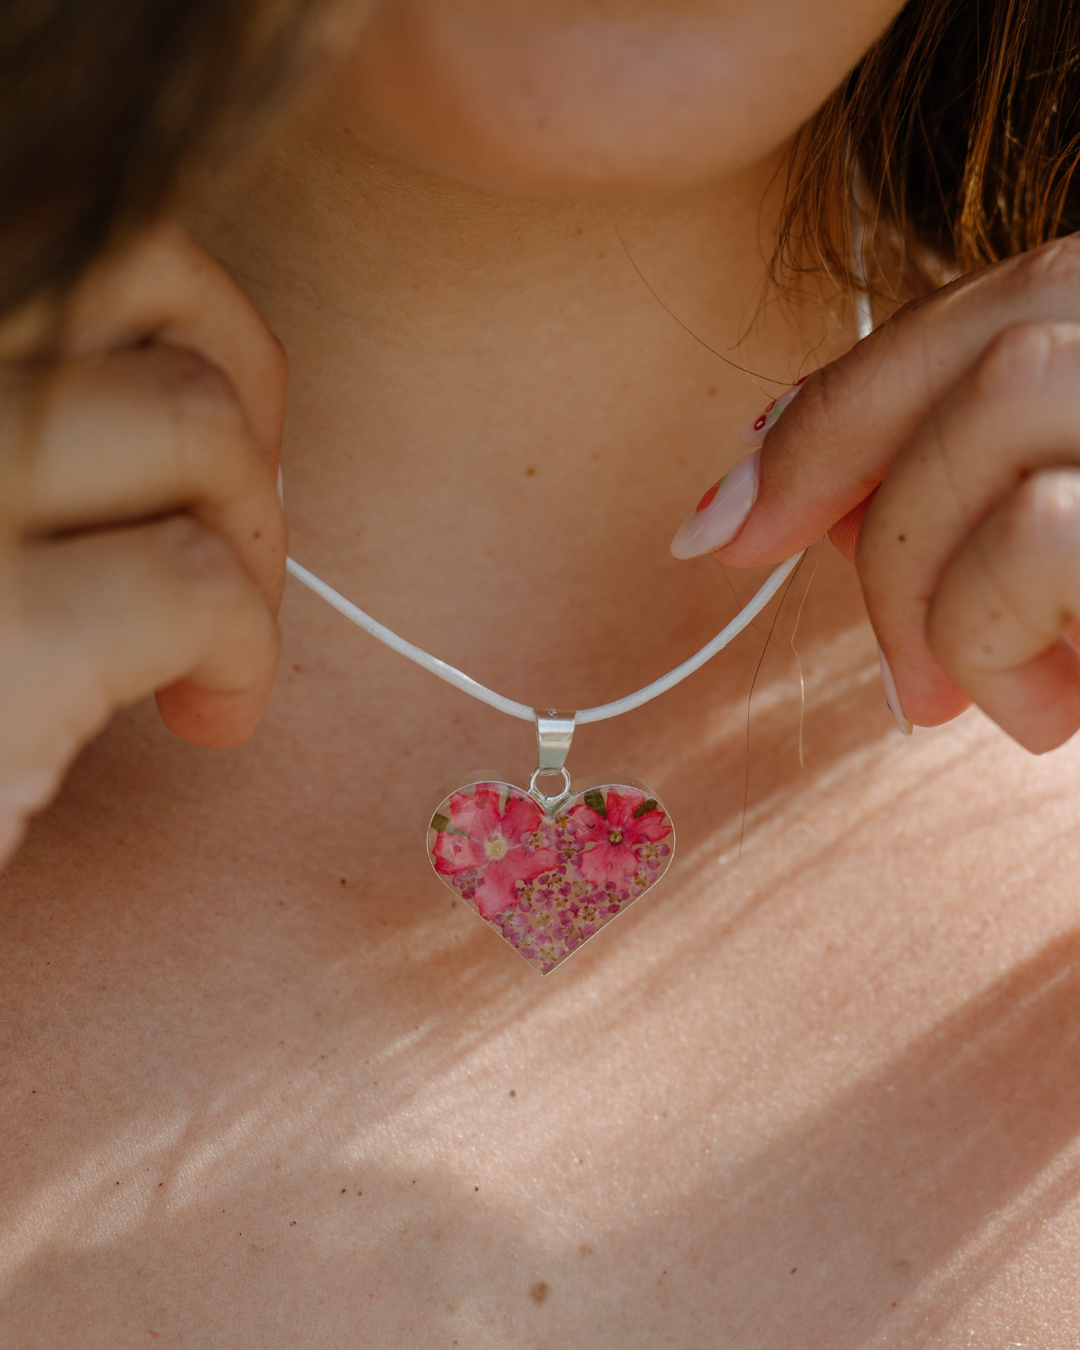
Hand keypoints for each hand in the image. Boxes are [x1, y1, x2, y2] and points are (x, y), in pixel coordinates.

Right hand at [0, 222, 286, 864]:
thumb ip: (26, 420)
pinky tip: (209, 720)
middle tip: (229, 524)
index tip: (195, 442)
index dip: (177, 313)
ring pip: (197, 421)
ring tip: (211, 643)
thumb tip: (192, 382)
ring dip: (250, 541)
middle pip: (148, 258)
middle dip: (240, 396)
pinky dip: (245, 653)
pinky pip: (200, 582)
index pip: (70, 213)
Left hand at [676, 236, 1079, 753]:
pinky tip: (1051, 718)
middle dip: (867, 499)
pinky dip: (996, 639)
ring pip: (1002, 423)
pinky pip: (1044, 534)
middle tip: (883, 668)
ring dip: (936, 589)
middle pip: (986, 345)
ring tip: (968, 701)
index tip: (723, 517)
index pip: (978, 315)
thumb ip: (953, 497)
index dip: (834, 412)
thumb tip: (758, 491)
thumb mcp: (1060, 570)